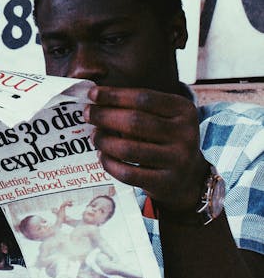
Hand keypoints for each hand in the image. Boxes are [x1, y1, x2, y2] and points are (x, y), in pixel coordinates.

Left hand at [84, 86, 208, 212]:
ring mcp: (178, 160)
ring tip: (95, 136)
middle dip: (105, 116)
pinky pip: (128, 173)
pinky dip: (109, 163)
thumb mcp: (164, 117)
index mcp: (183, 110)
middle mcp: (185, 134)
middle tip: (87, 114)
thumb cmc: (165, 138)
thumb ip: (137, 105)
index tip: (92, 94)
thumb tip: (96, 97)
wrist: (189, 178)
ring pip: (128, 149)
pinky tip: (102, 156)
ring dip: (104, 141)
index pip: (143, 98)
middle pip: (134, 121)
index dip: (114, 95)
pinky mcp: (166, 183)